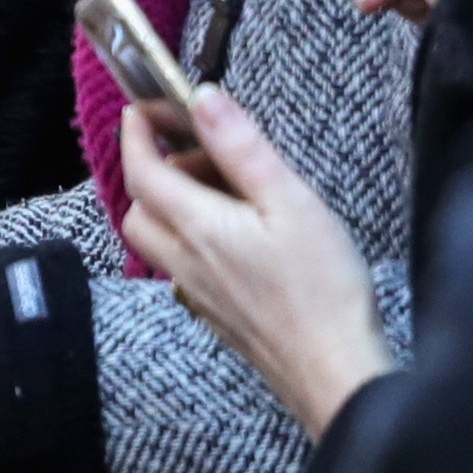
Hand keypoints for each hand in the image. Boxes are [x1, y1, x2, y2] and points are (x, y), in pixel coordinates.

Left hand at [117, 92, 388, 436]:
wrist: (335, 374)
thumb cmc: (323, 288)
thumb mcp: (291, 201)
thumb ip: (242, 148)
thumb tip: (202, 99)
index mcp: (197, 227)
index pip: (142, 171)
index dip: (137, 134)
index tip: (145, 108)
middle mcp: (184, 262)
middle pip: (141, 206)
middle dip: (159, 168)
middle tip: (208, 153)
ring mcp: (197, 293)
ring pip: (158, 239)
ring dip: (175, 205)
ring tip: (232, 192)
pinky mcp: (216, 315)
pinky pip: (182, 267)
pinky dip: (194, 239)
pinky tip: (241, 238)